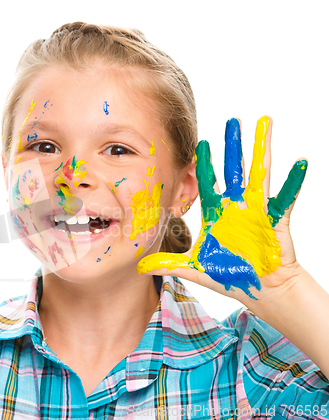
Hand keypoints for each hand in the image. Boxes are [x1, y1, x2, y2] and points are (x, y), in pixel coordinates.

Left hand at [138, 116, 306, 304]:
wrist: (262, 290)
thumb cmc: (231, 276)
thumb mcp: (195, 268)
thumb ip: (168, 263)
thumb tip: (138, 266)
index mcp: (217, 214)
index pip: (207, 183)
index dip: (204, 164)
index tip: (200, 143)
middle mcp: (236, 207)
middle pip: (233, 170)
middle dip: (232, 146)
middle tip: (232, 120)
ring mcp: (257, 211)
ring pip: (259, 174)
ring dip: (261, 149)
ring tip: (264, 123)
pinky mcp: (276, 220)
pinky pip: (285, 198)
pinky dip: (293, 181)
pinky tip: (300, 161)